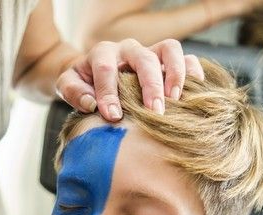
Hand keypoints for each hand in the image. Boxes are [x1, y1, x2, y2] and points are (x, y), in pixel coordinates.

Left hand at [56, 38, 203, 120]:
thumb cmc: (82, 85)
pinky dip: (193, 71)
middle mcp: (128, 50)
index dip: (109, 93)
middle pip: (143, 58)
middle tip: (155, 112)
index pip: (106, 69)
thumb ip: (73, 92)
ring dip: (175, 73)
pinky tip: (195, 92)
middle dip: (150, 85)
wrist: (92, 76)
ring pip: (169, 49)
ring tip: (176, 99)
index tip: (114, 117)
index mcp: (102, 54)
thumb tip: (90, 103)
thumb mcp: (68, 86)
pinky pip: (186, 57)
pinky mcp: (165, 61)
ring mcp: (149, 53)